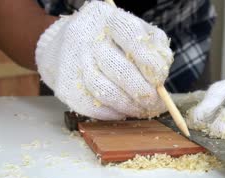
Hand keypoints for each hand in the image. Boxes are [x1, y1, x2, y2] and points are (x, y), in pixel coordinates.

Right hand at [35, 1, 172, 119]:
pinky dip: (113, 113)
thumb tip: (161, 73)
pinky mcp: (66, 87)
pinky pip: (93, 107)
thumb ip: (154, 48)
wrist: (64, 47)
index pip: (130, 34)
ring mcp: (73, 62)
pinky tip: (123, 111)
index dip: (148, 60)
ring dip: (129, 106)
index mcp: (106, 17)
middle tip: (156, 103)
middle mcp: (85, 36)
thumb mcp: (136, 34)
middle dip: (143, 91)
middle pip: (118, 69)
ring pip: (104, 91)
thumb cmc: (111, 41)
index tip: (160, 79)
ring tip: (142, 110)